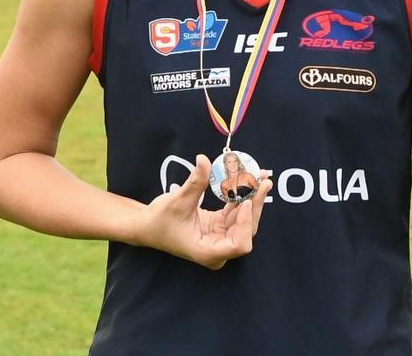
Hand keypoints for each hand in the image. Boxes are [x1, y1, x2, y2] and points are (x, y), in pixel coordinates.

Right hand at [136, 154, 272, 269]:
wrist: (148, 226)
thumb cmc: (160, 221)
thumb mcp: (178, 201)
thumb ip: (195, 182)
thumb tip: (204, 159)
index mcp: (208, 252)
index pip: (239, 245)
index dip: (245, 223)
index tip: (245, 201)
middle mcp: (218, 248)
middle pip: (246, 230)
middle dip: (255, 205)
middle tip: (264, 181)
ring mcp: (220, 238)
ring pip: (244, 220)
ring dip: (252, 198)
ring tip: (262, 176)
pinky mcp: (220, 226)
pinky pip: (236, 213)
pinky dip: (242, 197)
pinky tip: (249, 181)